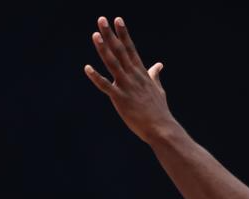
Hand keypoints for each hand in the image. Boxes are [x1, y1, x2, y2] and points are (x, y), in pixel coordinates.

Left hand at [84, 17, 175, 142]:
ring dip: (103, 49)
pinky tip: (87, 68)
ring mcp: (126, 86)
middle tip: (102, 19)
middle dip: (111, 35)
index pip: (131, 49)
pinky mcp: (120, 99)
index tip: (117, 20)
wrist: (161, 128)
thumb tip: (158, 65)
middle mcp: (133, 76)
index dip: (123, 34)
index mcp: (141, 73)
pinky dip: (96, 77)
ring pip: (113, 64)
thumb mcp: (158, 89)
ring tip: (95, 35)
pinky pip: (105, 86)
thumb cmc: (159, 110)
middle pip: (120, 51)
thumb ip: (154, 75)